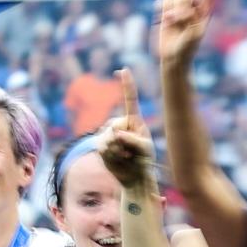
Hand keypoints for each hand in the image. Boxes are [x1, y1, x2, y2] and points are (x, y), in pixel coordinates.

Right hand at [99, 71, 156, 190]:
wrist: (134, 176)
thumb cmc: (144, 160)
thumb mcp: (145, 149)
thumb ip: (133, 140)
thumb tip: (116, 133)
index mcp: (134, 120)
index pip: (130, 100)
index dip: (126, 85)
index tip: (123, 70)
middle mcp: (120, 123)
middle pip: (114, 126)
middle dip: (123, 141)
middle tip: (131, 154)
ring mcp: (108, 133)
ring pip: (107, 138)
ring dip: (118, 151)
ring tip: (126, 157)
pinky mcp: (101, 145)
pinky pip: (103, 148)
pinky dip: (112, 156)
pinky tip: (118, 160)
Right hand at [154, 0, 221, 65]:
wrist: (173, 57)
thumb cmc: (187, 48)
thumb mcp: (193, 34)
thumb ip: (192, 14)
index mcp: (204, 11)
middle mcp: (193, 6)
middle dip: (181, 6)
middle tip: (179, 21)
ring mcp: (180, 6)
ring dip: (171, 10)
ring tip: (172, 23)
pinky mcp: (167, 9)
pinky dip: (163, 8)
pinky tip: (165, 19)